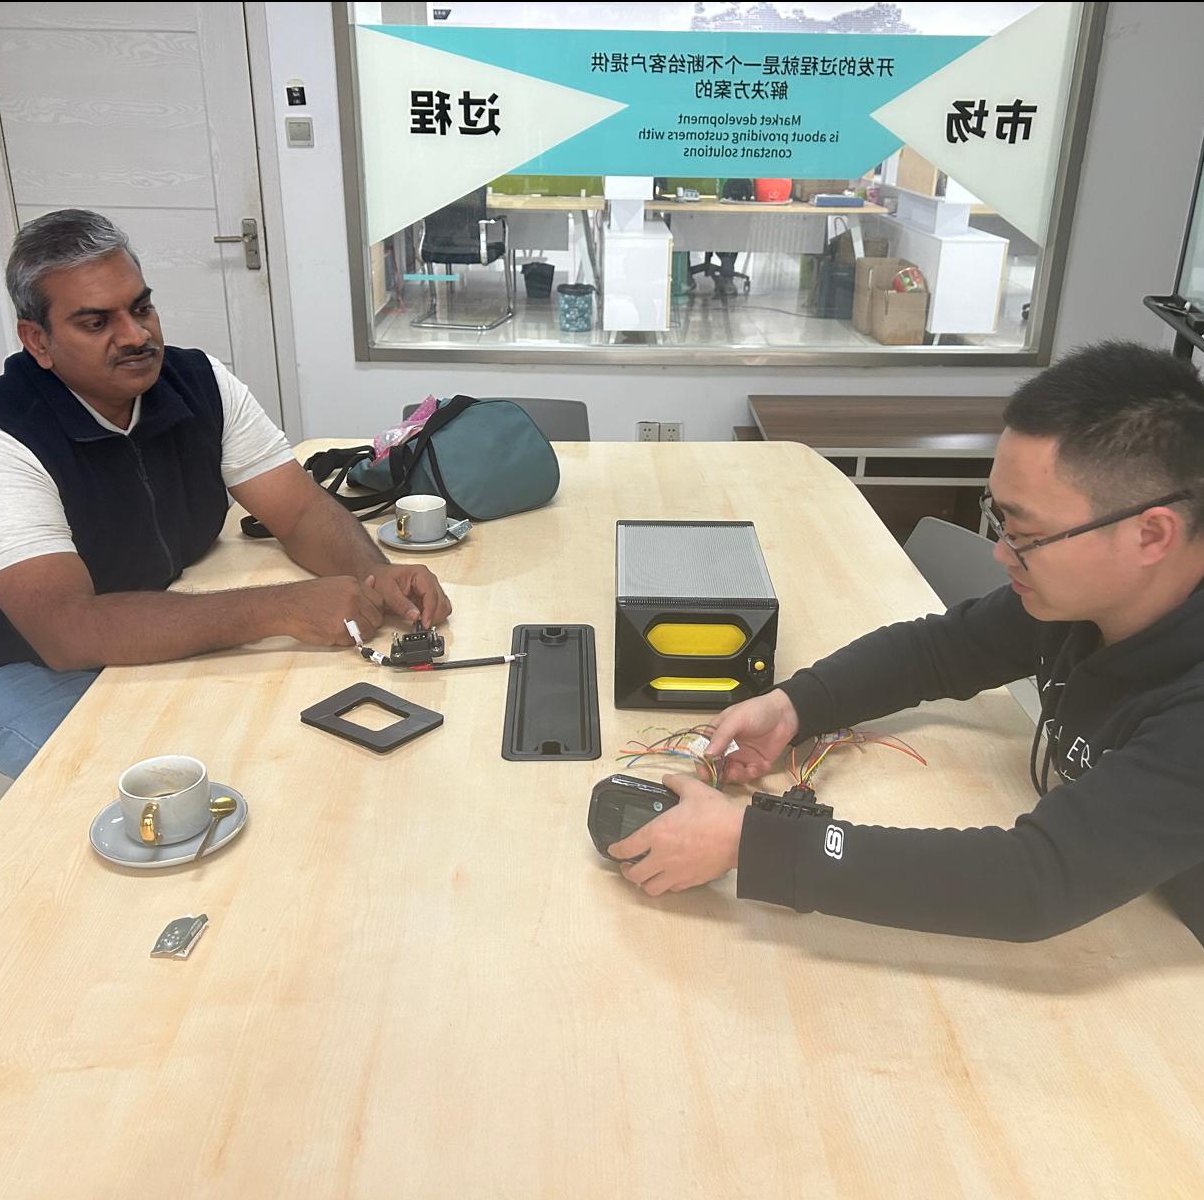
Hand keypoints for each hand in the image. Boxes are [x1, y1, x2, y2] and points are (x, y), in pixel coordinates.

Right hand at [278, 577, 383, 644]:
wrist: (287, 606)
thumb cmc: (308, 596)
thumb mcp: (335, 583)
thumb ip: (357, 586)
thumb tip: (374, 581)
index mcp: (354, 585)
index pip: (379, 602)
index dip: (373, 611)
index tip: (367, 615)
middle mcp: (353, 598)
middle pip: (377, 618)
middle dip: (369, 624)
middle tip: (356, 624)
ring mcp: (347, 615)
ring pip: (369, 631)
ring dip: (360, 634)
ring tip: (345, 629)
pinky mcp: (338, 631)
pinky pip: (353, 641)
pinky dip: (346, 641)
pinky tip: (335, 633)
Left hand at [372, 564, 451, 626]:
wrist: (379, 577)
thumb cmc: (382, 579)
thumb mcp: (386, 591)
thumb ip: (400, 604)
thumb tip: (415, 616)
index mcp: (421, 574)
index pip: (432, 595)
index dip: (430, 611)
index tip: (424, 623)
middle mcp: (430, 580)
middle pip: (442, 602)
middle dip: (433, 616)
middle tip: (421, 626)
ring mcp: (431, 589)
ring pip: (443, 607)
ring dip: (435, 617)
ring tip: (421, 623)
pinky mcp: (430, 598)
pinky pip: (439, 610)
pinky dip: (433, 617)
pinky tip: (421, 620)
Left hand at [609, 773, 743, 896]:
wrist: (740, 837)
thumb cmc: (716, 814)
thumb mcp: (694, 790)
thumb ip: (676, 783)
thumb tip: (667, 779)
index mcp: (657, 834)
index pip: (627, 847)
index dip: (616, 850)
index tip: (613, 850)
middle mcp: (662, 857)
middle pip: (634, 874)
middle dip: (627, 871)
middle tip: (628, 865)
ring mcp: (676, 873)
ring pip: (650, 888)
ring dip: (644, 882)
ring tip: (645, 875)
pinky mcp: (690, 881)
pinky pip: (671, 889)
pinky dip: (665, 885)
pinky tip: (668, 876)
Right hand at [705, 689, 799, 783]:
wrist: (785, 714)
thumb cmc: (758, 710)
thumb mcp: (736, 719)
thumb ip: (721, 736)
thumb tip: (707, 753)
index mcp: (717, 734)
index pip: (703, 752)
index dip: (703, 764)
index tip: (705, 773)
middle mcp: (727, 747)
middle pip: (716, 768)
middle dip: (722, 774)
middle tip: (731, 774)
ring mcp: (741, 756)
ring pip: (732, 775)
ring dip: (739, 776)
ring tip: (749, 769)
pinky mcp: (755, 763)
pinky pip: (750, 776)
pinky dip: (754, 774)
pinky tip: (762, 765)